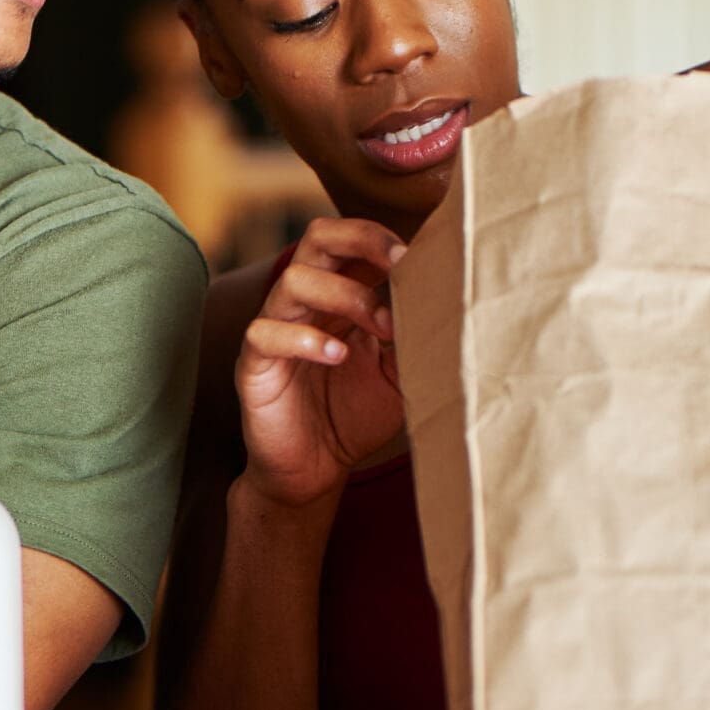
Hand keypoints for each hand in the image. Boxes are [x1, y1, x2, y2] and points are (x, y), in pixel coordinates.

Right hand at [235, 217, 408, 507]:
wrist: (313, 472)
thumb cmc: (354, 416)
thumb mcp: (398, 376)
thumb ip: (416, 341)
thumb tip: (456, 312)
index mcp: (338, 296)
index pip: (351, 241)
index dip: (383, 238)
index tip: (424, 257)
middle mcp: (305, 303)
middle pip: (317, 237)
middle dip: (362, 239)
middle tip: (401, 264)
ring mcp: (275, 328)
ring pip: (294, 280)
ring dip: (345, 296)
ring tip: (383, 328)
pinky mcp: (253, 364)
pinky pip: (265, 332)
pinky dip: (304, 339)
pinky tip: (337, 356)